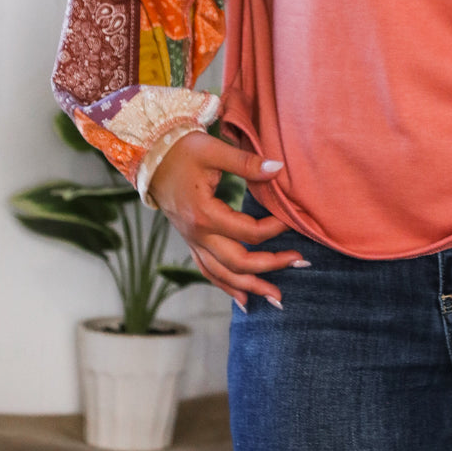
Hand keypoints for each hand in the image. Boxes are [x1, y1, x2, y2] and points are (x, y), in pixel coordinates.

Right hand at [149, 131, 307, 310]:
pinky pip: (208, 272)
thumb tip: (278, 169)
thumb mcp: (214, 150)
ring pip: (222, 275)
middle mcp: (197, 235)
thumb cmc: (183, 150)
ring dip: (251, 287)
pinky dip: (227, 287)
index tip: (290, 219)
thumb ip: (246, 163)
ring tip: (277, 297)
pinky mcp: (190, 242)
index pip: (247, 232)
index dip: (273, 229)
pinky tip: (244, 300)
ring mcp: (192, 242)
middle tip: (300, 261)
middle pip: (237, 262)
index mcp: (204, 214)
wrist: (151, 157)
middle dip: (271, 265)